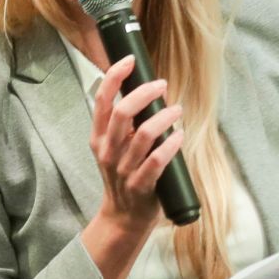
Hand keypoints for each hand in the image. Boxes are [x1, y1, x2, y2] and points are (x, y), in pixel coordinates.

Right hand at [89, 55, 183, 230]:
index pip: (101, 100)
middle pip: (122, 112)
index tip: (130, 61)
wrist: (124, 218)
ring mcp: (123, 169)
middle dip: (145, 93)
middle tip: (161, 85)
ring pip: (143, 134)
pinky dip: (171, 145)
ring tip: (177, 110)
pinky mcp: (141, 185)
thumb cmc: (124, 177)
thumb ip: (124, 125)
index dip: (114, 76)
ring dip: (164, 117)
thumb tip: (149, 93)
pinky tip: (179, 136)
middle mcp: (108, 152)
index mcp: (99, 138)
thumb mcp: (114, 149)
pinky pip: (157, 160)